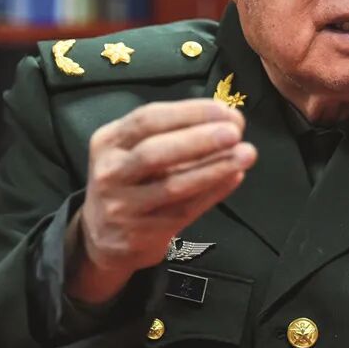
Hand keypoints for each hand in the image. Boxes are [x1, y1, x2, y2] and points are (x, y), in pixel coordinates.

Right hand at [67, 99, 255, 303]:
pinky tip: (235, 176)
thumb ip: (174, 132)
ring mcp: (123, 207)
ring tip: (246, 154)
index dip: (190, 112)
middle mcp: (110, 173)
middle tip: (235, 132)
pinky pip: (185, 210)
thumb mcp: (134, 149)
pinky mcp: (141, 235)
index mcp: (109, 141)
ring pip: (173, 186)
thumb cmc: (131, 179)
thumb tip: (227, 119)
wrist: (102, 237)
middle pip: (156, 152)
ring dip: (215, 168)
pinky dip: (213, 191)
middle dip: (200, 139)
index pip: (148, 119)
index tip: (225, 110)